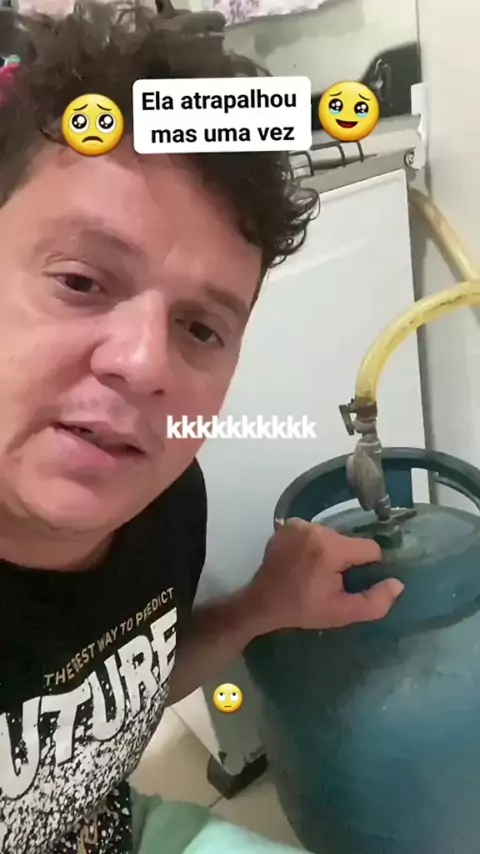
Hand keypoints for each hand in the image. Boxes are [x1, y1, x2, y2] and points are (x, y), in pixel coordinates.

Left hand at [249, 517, 403, 631]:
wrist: (262, 603)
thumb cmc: (302, 609)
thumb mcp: (342, 613)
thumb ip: (375, 601)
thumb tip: (397, 583)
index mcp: (330, 547)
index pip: (369, 549)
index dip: (367, 567)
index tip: (351, 582)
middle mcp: (315, 528)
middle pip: (349, 542)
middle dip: (345, 560)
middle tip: (329, 581)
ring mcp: (299, 525)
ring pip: (331, 536)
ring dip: (328, 552)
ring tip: (313, 572)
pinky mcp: (287, 526)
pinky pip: (313, 533)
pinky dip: (312, 545)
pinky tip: (302, 562)